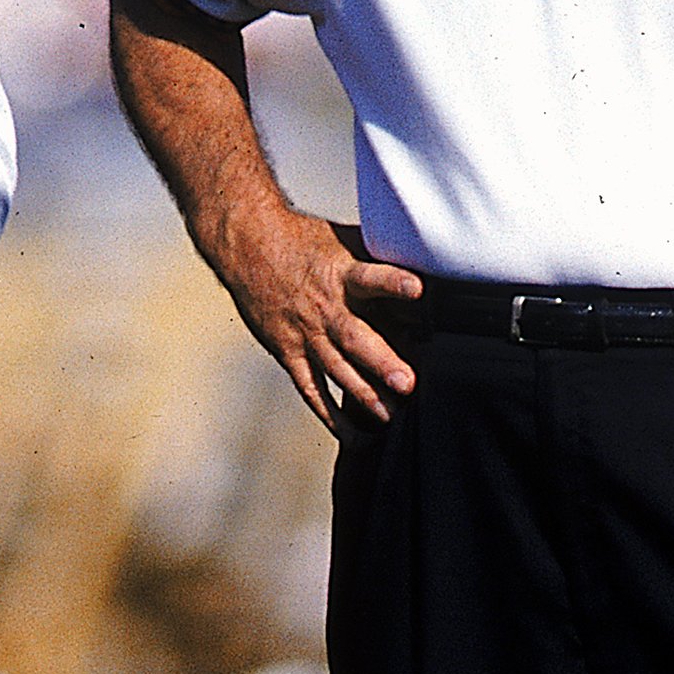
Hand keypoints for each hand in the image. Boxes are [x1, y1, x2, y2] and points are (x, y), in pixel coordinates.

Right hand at [215, 201, 420, 434]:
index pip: (370, 277)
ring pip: (335, 369)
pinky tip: (351, 433)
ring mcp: (304, 333)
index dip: (393, 283)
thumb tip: (426, 268)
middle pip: (354, 337)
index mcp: (342, 273)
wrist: (248, 244)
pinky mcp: (288, 351)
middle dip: (381, 362)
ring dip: (362, 393)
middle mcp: (324, 307)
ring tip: (389, 415)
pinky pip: (310, 387)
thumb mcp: (344, 240)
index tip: (418, 290)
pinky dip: (328, 413)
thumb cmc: (302, 241)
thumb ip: (379, 261)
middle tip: (407, 383)